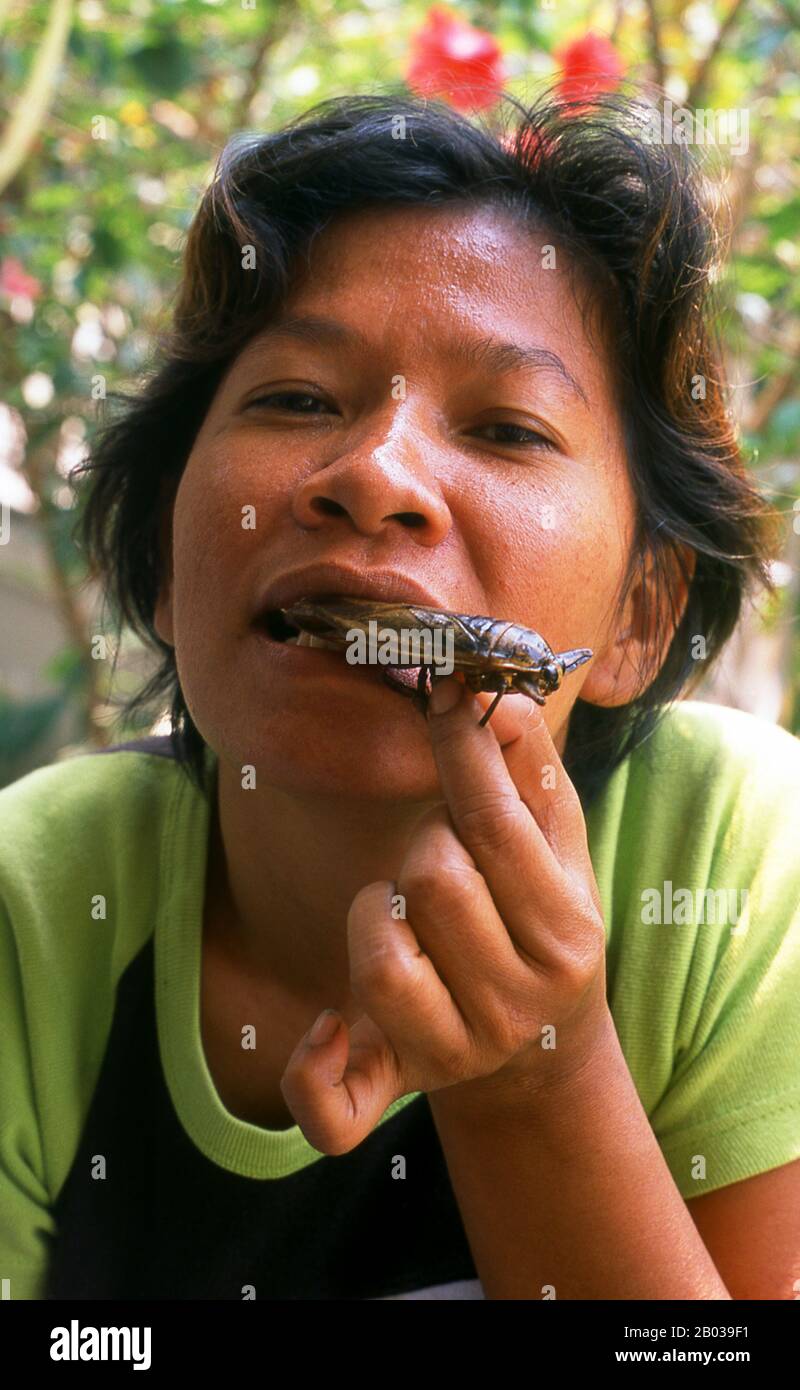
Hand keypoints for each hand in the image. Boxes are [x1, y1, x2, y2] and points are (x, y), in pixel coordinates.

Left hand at [280, 675, 609, 1154]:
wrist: (539, 1056)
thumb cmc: (538, 925)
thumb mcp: (559, 855)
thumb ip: (533, 780)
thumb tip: (507, 700)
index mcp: (566, 936)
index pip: (498, 827)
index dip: (462, 749)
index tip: (441, 691)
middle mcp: (517, 1004)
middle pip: (432, 878)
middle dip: (423, 843)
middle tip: (438, 856)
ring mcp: (456, 1054)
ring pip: (379, 958)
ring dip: (373, 914)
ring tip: (402, 917)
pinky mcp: (397, 1091)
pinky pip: (336, 1104)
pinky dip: (315, 1066)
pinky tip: (328, 1026)